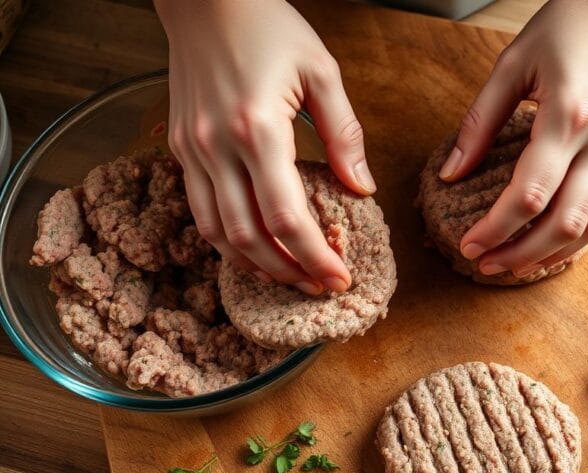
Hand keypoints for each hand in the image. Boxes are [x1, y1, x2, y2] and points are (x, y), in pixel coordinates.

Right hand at [156, 0, 374, 294]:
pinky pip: (201, 210)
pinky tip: (256, 249)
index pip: (286, 217)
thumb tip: (362, 189)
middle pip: (249, 237)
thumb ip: (344, 135)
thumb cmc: (268, 25)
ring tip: (292, 278)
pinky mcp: (182, 148)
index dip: (314, 256)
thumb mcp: (321, 71)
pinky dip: (228, 240)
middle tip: (321, 288)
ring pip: (217, 233)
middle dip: (288, 272)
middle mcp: (217, 146)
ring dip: (255, 265)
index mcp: (258, 128)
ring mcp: (193, 150)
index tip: (339, 278)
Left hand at [441, 0, 587, 277]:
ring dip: (552, 254)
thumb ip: (479, 123)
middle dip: (520, 254)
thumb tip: (451, 173)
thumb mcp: (513, 64)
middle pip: (563, 223)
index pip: (529, 195)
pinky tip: (554, 243)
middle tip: (487, 264)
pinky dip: (582, 235)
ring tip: (517, 264)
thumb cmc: (571, 23)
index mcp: (570, 116)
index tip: (469, 244)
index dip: (495, 229)